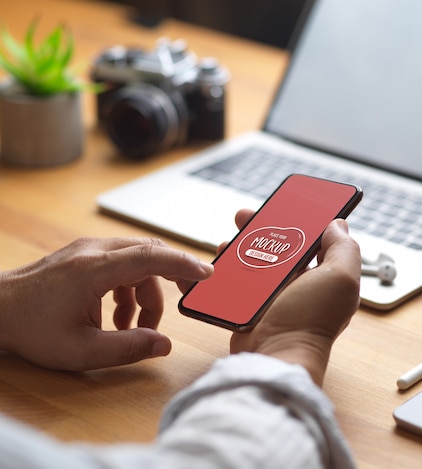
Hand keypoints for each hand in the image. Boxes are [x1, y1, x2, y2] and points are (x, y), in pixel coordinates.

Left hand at [0, 237, 211, 370]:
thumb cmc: (31, 329)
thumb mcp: (81, 351)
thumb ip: (127, 348)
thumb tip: (164, 345)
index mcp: (94, 269)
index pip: (151, 257)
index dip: (183, 265)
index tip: (207, 275)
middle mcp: (94, 251)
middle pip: (149, 254)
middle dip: (171, 278)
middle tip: (183, 301)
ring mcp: (88, 249)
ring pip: (137, 262)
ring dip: (145, 293)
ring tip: (132, 328)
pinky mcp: (84, 255)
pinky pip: (121, 265)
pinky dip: (129, 289)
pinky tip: (115, 318)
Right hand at [229, 209, 360, 385]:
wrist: (276, 356)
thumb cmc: (310, 321)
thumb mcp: (340, 279)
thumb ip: (344, 249)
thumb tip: (338, 225)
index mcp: (325, 276)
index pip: (316, 240)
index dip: (302, 221)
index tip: (286, 204)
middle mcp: (301, 285)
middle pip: (281, 246)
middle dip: (264, 228)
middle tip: (246, 215)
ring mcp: (275, 296)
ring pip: (257, 261)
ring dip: (242, 246)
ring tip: (228, 240)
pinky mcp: (252, 307)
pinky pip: (239, 282)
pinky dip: (229, 270)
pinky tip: (220, 261)